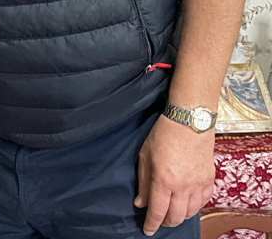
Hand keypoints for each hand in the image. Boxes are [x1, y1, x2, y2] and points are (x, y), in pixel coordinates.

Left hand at [135, 114, 215, 234]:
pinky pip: (202, 202)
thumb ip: (143, 182)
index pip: (157, 210)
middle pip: (175, 217)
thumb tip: (140, 203)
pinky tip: (186, 204)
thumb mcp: (145, 155)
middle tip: (158, 220)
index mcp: (164, 179)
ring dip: (179, 216)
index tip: (147, 230)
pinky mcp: (209, 180)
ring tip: (171, 212)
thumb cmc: (163, 134)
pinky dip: (193, 207)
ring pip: (190, 213)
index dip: (151, 223)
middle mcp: (183, 186)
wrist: (189, 122)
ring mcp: (198, 184)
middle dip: (165, 223)